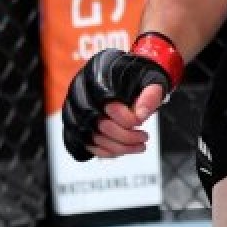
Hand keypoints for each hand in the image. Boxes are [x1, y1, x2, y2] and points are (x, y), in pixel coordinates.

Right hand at [61, 32, 182, 160]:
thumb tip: (141, 116)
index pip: (110, 108)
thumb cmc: (138, 77)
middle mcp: (81, 93)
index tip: (142, 121)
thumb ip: (150, 95)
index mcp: (99, 77)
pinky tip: (125, 149)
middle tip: (145, 137)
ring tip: (140, 146)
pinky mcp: (76, 124)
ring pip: (93, 139)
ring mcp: (75, 109)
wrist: (126, 74)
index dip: (129, 120)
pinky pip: (87, 145)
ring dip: (120, 148)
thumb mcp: (151, 80)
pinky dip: (108, 151)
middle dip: (127, 137)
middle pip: (100, 126)